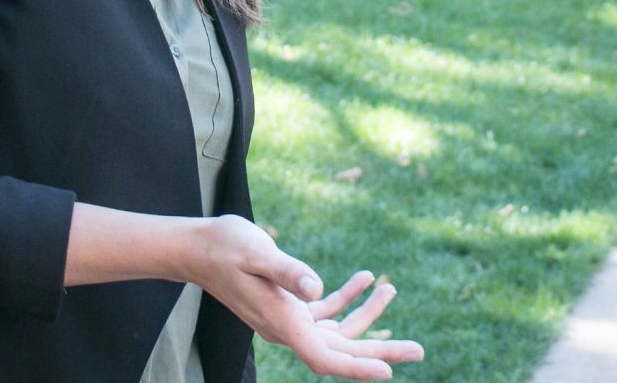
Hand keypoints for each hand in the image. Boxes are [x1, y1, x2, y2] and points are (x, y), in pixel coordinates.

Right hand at [186, 218, 424, 378]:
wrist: (197, 247)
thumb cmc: (225, 247)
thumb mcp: (259, 253)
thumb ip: (288, 271)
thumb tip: (317, 288)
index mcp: (282, 323)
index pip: (325, 359)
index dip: (357, 367)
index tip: (389, 372)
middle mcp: (287, 328)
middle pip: (340, 350)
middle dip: (380, 350)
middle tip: (418, 351)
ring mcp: (288, 319)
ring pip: (336, 330)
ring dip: (367, 315)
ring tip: (391, 290)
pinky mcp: (287, 305)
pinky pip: (324, 312)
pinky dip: (346, 299)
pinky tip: (364, 279)